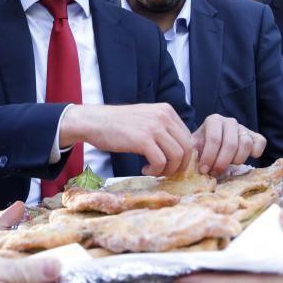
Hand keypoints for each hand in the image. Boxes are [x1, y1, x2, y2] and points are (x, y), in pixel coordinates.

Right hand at [61, 103, 192, 176]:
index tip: (170, 164)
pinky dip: (155, 170)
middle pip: (187, 148)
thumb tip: (180, 150)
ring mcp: (154, 127)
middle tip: (165, 172)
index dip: (183, 156)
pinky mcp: (142, 140)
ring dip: (167, 170)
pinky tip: (144, 169)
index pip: (188, 137)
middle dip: (179, 166)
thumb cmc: (118, 123)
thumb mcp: (146, 118)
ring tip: (154, 171)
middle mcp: (164, 116)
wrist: (94, 121)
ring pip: (177, 156)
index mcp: (167, 110)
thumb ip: (163, 128)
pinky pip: (160, 162)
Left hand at [192, 114, 266, 175]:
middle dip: (222, 163)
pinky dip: (255, 153)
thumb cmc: (202, 149)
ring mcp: (244, 128)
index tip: (204, 170)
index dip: (209, 157)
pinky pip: (260, 143)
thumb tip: (195, 167)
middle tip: (215, 173)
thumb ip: (192, 154)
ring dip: (236, 160)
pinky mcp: (255, 136)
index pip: (214, 139)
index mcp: (213, 121)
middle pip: (231, 144)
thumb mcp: (194, 149)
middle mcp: (230, 122)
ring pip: (246, 144)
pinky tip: (243, 160)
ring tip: (227, 166)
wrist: (213, 147)